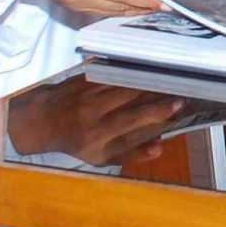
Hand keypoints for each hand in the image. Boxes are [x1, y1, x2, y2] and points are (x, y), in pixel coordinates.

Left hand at [9, 80, 181, 164]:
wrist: (43, 121)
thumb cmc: (77, 142)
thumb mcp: (101, 158)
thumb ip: (131, 154)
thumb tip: (159, 147)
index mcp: (98, 132)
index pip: (133, 119)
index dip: (157, 112)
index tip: (179, 105)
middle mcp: (94, 110)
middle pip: (132, 95)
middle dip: (158, 90)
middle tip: (182, 85)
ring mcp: (89, 90)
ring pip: (124, 81)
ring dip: (148, 78)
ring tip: (169, 77)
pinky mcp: (86, 76)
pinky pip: (113, 70)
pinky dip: (131, 70)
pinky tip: (147, 68)